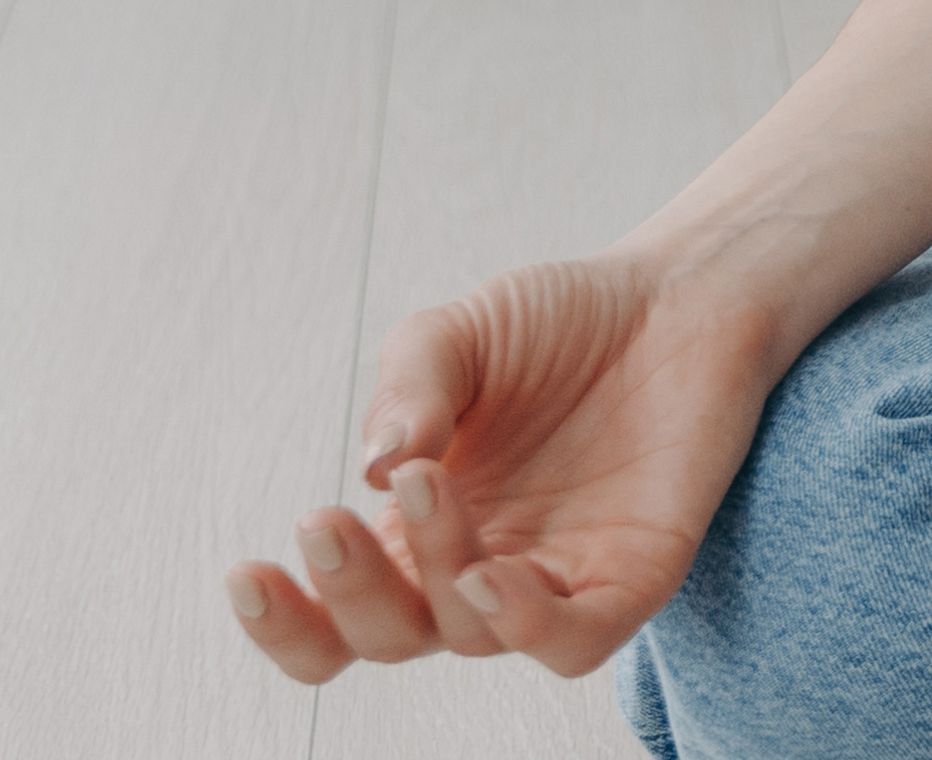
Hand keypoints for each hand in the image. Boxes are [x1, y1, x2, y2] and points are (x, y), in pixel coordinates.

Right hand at [225, 253, 786, 684]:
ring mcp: (557, 577)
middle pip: (389, 637)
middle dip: (350, 591)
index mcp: (419, 531)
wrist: (683, 290)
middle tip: (326, 518)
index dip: (285, 623)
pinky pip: (574, 640)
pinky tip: (493, 576)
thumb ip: (411, 390)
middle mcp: (480, 568)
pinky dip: (528, 627)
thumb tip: (375, 464)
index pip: (335, 619)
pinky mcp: (633, 574)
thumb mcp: (459, 335)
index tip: (248, 572)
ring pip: (472, 633)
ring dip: (436, 572)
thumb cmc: (563, 321)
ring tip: (428, 485)